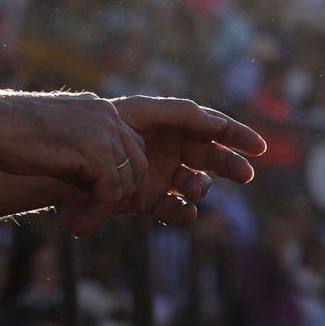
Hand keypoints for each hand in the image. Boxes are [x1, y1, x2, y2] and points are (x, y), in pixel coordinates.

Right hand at [0, 93, 151, 223]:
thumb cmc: (11, 137)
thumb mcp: (59, 143)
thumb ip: (83, 158)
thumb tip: (98, 189)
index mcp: (100, 110)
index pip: (130, 148)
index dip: (118, 178)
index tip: (95, 201)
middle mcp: (108, 117)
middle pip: (137, 164)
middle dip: (118, 195)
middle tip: (90, 217)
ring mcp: (106, 132)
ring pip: (126, 181)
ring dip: (104, 209)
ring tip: (77, 225)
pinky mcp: (97, 151)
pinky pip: (111, 192)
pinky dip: (96, 213)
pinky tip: (74, 225)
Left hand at [60, 96, 264, 234]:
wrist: (64, 161)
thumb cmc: (103, 127)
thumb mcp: (143, 112)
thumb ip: (181, 114)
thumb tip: (218, 122)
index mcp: (174, 127)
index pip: (214, 129)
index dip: (239, 137)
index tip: (259, 148)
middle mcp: (171, 152)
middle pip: (212, 158)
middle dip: (230, 165)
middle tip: (246, 175)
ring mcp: (161, 178)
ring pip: (195, 185)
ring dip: (201, 187)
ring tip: (193, 189)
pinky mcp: (146, 203)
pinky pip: (173, 210)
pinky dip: (182, 212)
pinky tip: (185, 211)